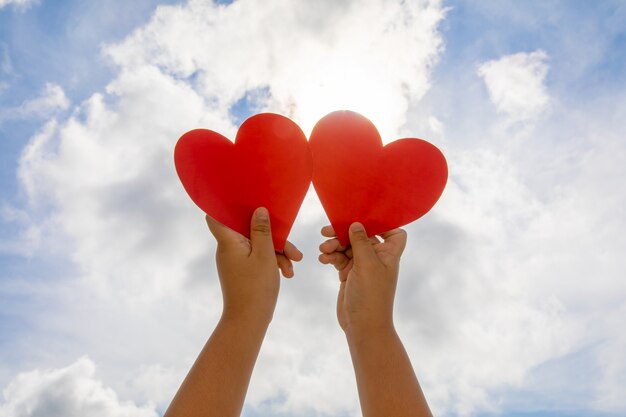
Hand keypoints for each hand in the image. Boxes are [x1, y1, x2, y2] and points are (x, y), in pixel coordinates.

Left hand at [206, 207, 302, 324]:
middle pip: (248, 230)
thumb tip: (259, 210)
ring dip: (277, 252)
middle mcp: (228, 249)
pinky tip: (288, 272)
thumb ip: (262, 230)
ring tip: (294, 265)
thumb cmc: (255, 288)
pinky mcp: (242, 270)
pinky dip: (272, 262)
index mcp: (228, 242)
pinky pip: (257, 257)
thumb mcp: (265, 255)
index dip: (226, 206)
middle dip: (272, 236)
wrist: (248, 321)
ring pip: (257, 245)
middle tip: (292, 249)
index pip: (215, 216)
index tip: (244, 200)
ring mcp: (235, 260)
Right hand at [318, 222, 406, 336]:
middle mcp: (377, 258)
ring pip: (347, 247)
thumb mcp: (366, 264)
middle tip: (326, 231)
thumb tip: (357, 223)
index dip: (384, 225)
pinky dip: (331, 256)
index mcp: (388, 254)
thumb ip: (361, 242)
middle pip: (362, 236)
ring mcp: (362, 266)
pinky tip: (323, 259)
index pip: (395, 233)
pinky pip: (339, 258)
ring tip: (324, 249)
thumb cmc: (371, 296)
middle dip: (345, 233)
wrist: (362, 326)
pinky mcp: (349, 274)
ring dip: (334, 245)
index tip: (365, 221)